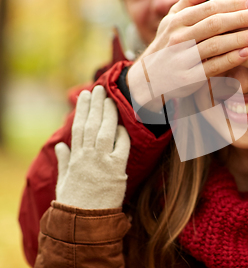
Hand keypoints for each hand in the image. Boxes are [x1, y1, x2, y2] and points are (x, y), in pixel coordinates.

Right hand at [55, 86, 130, 208]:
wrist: (84, 223)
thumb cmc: (74, 204)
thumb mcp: (64, 182)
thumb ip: (64, 162)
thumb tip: (60, 147)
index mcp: (75, 158)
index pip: (78, 128)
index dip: (82, 110)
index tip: (85, 96)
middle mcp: (88, 157)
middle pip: (91, 125)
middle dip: (95, 105)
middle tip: (98, 88)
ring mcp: (102, 162)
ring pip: (104, 132)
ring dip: (107, 113)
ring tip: (109, 99)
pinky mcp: (117, 170)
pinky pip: (121, 147)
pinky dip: (122, 134)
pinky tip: (123, 124)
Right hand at [127, 0, 247, 111]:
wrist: (148, 79)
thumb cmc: (167, 44)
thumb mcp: (171, 20)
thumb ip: (189, 2)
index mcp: (177, 21)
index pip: (209, 8)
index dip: (233, 4)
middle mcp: (178, 38)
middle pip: (214, 24)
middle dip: (239, 18)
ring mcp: (181, 58)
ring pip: (214, 45)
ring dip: (238, 39)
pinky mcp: (187, 78)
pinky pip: (211, 68)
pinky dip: (229, 60)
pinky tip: (247, 54)